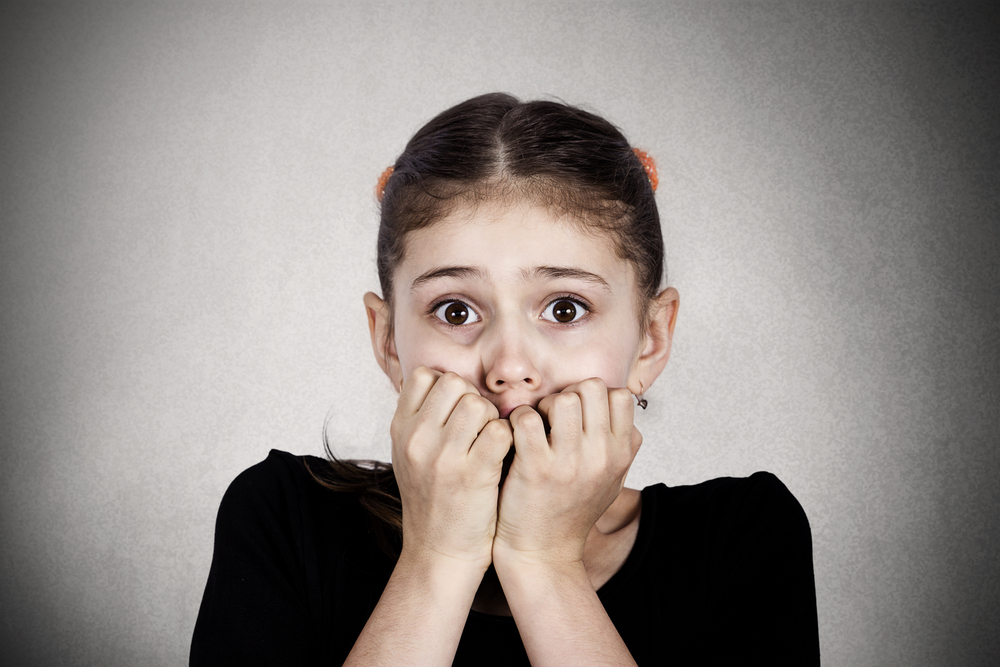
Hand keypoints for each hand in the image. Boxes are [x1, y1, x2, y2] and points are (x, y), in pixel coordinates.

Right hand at [391, 367, 512, 571]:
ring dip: (492, 418)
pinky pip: (500, 431)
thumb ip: (420, 420)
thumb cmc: (431, 501)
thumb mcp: (409, 456)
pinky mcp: (473, 475)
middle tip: (478, 426)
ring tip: (489, 441)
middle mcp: (417, 439)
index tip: (456, 409)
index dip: (448, 386)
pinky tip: (502, 455)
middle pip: (455, 383)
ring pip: (478, 404)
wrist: (438, 554)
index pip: (425, 375)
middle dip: (473, 399)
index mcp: (400, 430)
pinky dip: (508, 438)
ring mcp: (444, 457)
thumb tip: (444, 382)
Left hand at [493, 378, 641, 567]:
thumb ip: (621, 444)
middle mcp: (601, 457)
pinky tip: (516, 436)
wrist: (543, 553)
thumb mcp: (611, 480)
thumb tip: (619, 404)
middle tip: (553, 417)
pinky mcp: (536, 469)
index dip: (596, 396)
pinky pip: (528, 418)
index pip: (621, 396)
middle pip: (592, 388)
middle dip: (569, 394)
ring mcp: (569, 463)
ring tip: (536, 427)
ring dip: (544, 406)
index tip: (579, 415)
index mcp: (620, 455)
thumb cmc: (572, 511)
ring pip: (563, 399)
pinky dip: (517, 420)